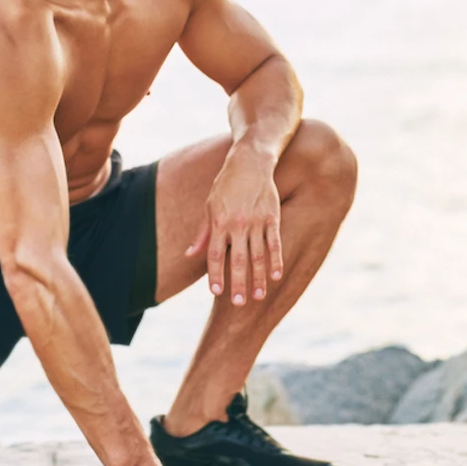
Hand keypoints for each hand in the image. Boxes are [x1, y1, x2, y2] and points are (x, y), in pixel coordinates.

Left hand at [186, 149, 282, 305]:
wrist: (250, 162)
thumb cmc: (225, 185)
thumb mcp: (209, 206)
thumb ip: (202, 233)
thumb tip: (190, 255)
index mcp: (219, 222)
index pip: (215, 254)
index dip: (216, 274)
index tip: (216, 292)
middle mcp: (238, 224)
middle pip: (238, 259)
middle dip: (238, 283)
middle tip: (238, 304)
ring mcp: (257, 221)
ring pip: (258, 255)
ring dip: (258, 277)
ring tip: (257, 296)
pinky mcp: (272, 217)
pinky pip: (275, 243)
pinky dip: (276, 260)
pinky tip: (276, 276)